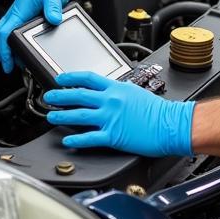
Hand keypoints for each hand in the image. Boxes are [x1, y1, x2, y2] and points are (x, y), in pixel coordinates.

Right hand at [0, 0, 77, 72]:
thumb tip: (54, 19)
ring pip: (1, 34)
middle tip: (7, 66)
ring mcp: (17, 16)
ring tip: (13, 62)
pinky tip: (18, 50)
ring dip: (3, 48)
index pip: (4, 33)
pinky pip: (9, 31)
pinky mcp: (21, 17)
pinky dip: (10, 43)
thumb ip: (53, 7)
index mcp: (19, 10)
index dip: (4, 49)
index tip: (8, 62)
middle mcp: (15, 14)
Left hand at [43, 72, 194, 156]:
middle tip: (49, 97)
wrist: (170, 124)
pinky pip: (90, 138)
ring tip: (52, 117)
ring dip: (62, 116)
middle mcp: (111, 101)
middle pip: (79, 96)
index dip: (71, 78)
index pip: (88, 78)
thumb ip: (120, 92)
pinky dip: (76, 139)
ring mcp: (111, 118)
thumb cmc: (159, 111)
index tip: (60, 79)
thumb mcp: (137, 92)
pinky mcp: (114, 136)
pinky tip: (67, 140)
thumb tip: (110, 92)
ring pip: (79, 115)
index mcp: (117, 89)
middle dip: (60, 96)